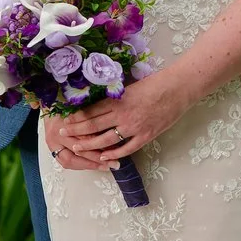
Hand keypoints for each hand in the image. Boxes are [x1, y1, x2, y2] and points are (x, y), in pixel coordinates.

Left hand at [53, 72, 187, 170]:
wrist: (178, 88)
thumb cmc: (156, 83)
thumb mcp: (131, 87)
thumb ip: (116, 97)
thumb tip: (101, 103)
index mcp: (117, 100)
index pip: (90, 112)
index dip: (75, 118)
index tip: (64, 121)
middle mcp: (122, 114)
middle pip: (93, 126)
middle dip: (75, 131)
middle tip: (62, 135)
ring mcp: (134, 127)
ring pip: (105, 140)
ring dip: (89, 145)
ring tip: (77, 148)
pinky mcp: (146, 135)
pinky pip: (126, 148)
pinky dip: (113, 153)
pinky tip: (104, 156)